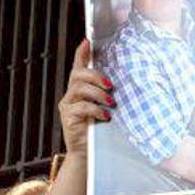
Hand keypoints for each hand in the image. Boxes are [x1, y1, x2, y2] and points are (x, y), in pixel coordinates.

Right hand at [58, 39, 113, 154]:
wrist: (87, 153)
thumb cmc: (99, 129)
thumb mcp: (106, 108)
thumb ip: (109, 95)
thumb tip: (127, 83)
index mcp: (81, 89)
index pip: (78, 66)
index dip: (81, 53)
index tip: (87, 41)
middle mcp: (71, 94)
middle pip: (78, 74)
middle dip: (95, 76)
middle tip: (110, 85)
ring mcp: (68, 105)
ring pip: (79, 89)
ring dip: (98, 94)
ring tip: (111, 102)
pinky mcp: (68, 117)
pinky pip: (80, 107)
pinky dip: (95, 109)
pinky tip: (105, 115)